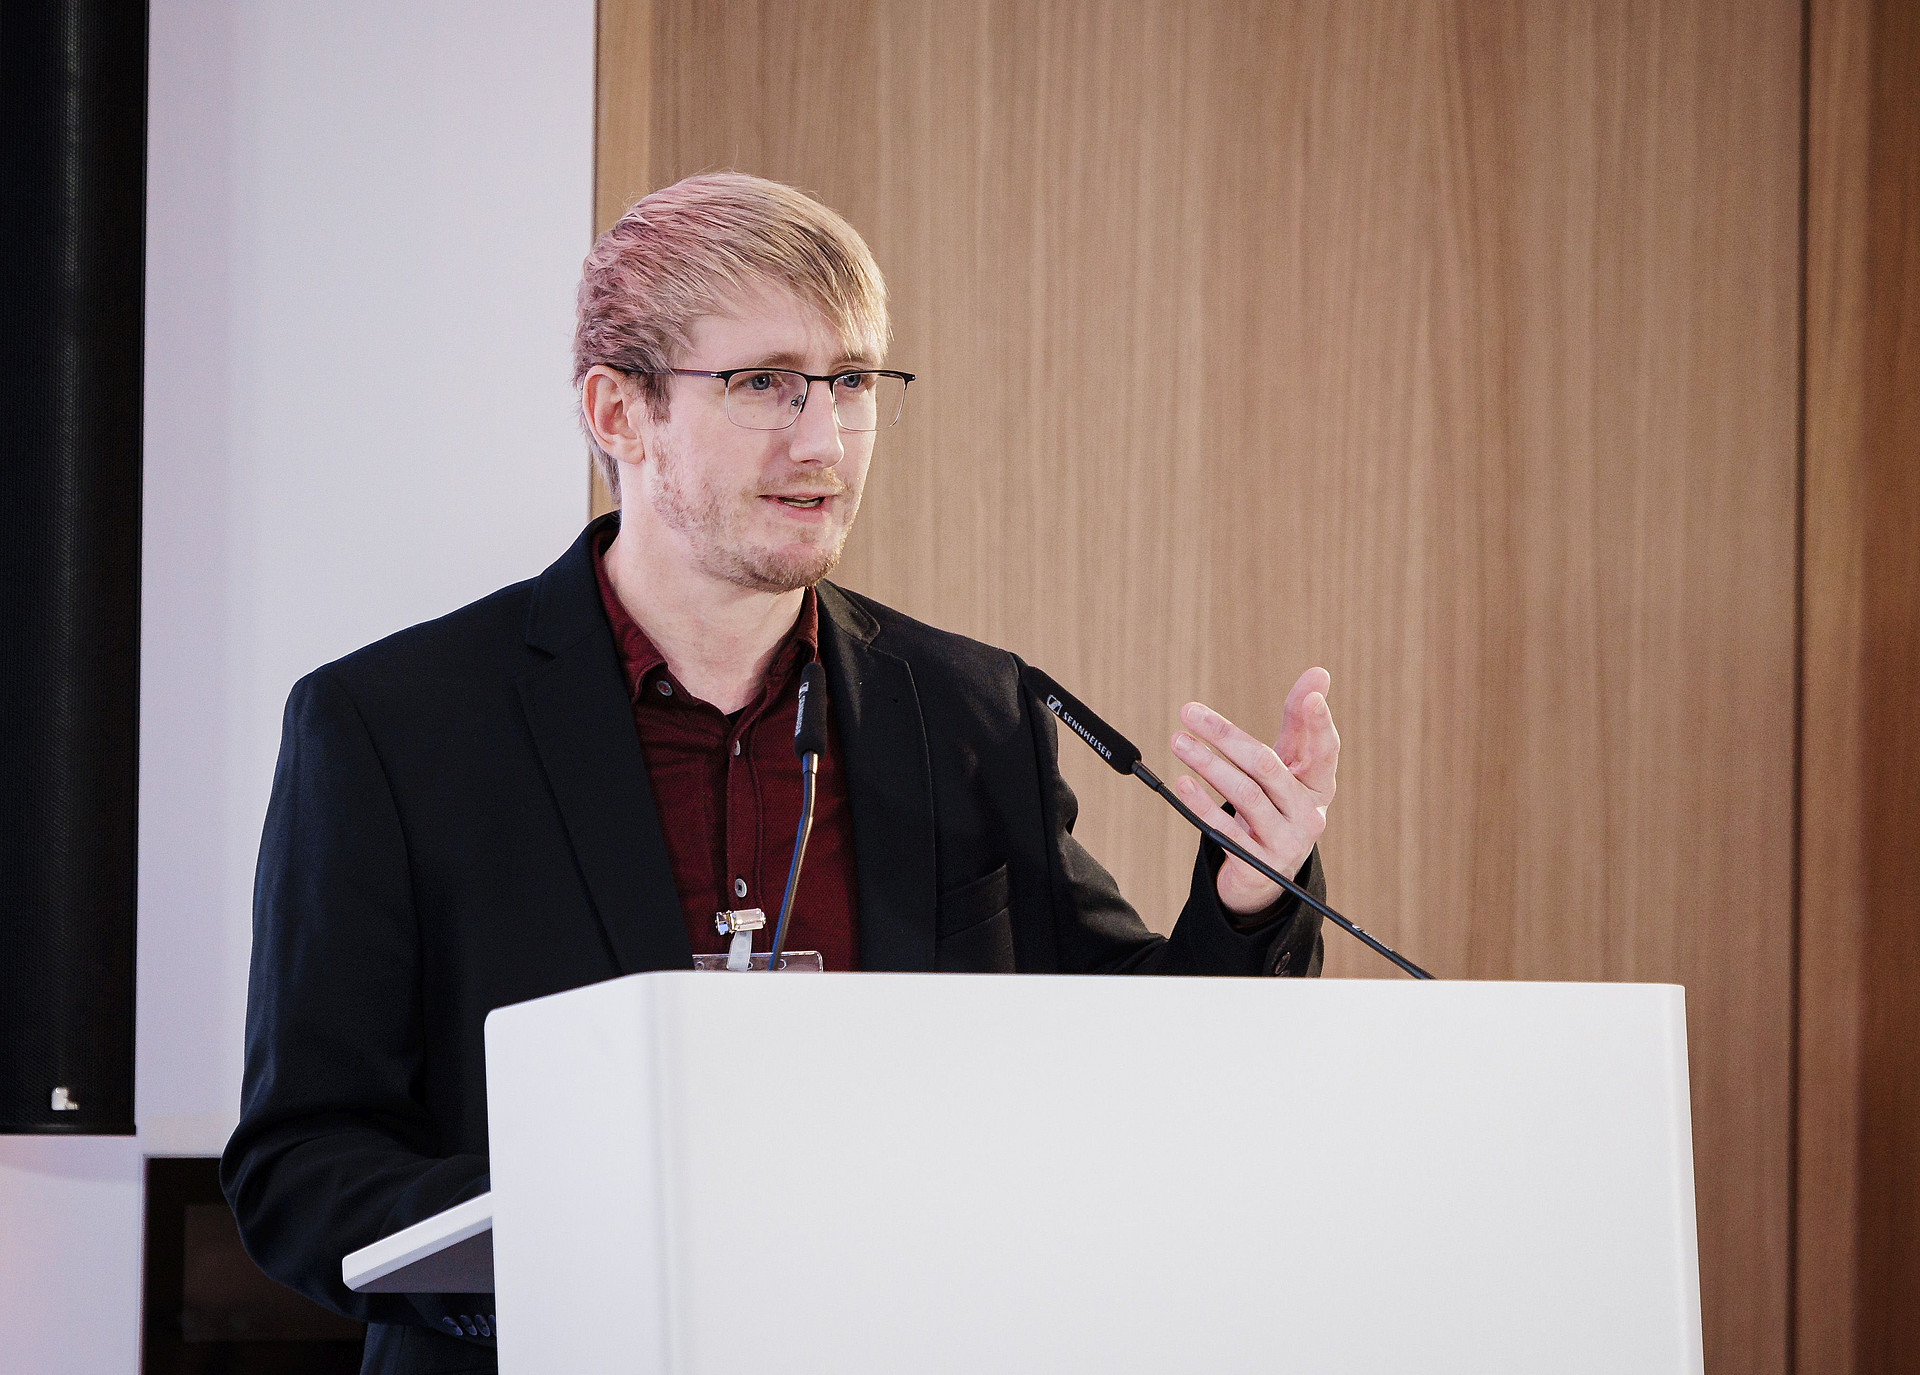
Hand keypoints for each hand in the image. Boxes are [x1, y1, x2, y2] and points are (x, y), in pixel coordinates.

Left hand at [1169, 667, 1338, 917]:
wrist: (1267, 874)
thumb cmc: (1278, 803)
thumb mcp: (1290, 766)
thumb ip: (1299, 722)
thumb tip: (1319, 673)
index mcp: (1321, 785)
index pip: (1324, 749)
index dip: (1318, 723)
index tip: (1310, 695)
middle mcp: (1309, 813)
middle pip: (1267, 766)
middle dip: (1225, 735)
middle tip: (1189, 712)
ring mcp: (1285, 842)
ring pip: (1245, 795)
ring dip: (1207, 764)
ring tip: (1178, 742)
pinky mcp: (1257, 864)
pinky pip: (1226, 830)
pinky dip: (1201, 805)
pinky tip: (1182, 783)